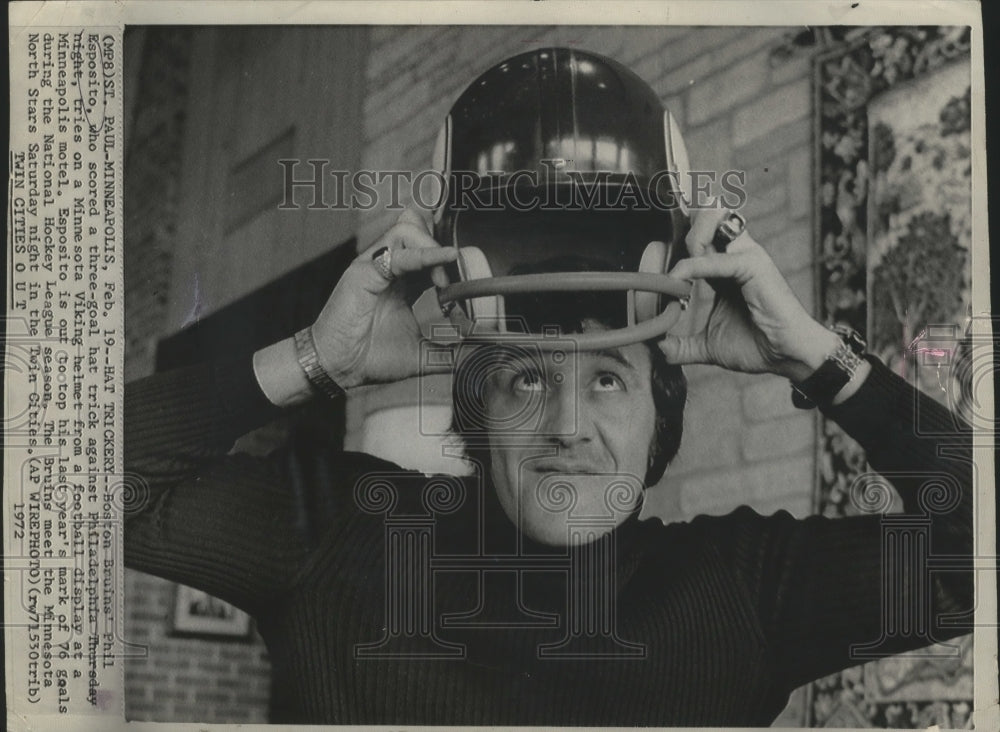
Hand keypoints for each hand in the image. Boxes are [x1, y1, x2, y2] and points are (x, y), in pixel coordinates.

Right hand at [312, 208, 457, 387]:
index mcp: (402, 282)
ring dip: (433, 247)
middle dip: (445, 249)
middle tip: (456, 279)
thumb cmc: (369, 357)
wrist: (337, 367)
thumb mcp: (421, 355)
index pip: (432, 255)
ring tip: (443, 278)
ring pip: (408, 229)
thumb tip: (476, 354)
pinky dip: (424, 253)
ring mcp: (375, 265)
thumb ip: (448, 352)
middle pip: (420, 232)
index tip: (466, 287)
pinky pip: (397, 250)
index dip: (452, 262)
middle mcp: (389, 268)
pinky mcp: (364, 269)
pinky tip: (445, 258)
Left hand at [658, 208, 839, 381]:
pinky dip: (691, 269)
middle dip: (677, 224)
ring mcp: (745, 258)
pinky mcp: (753, 265)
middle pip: (702, 222)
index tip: (652, 244)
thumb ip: (684, 346)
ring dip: (685, 236)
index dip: (676, 237)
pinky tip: (676, 283)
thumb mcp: (710, 346)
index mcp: (725, 271)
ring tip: (666, 258)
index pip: (698, 240)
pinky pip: (714, 261)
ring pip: (709, 228)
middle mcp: (735, 257)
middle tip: (656, 243)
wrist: (787, 357)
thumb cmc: (759, 346)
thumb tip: (659, 351)